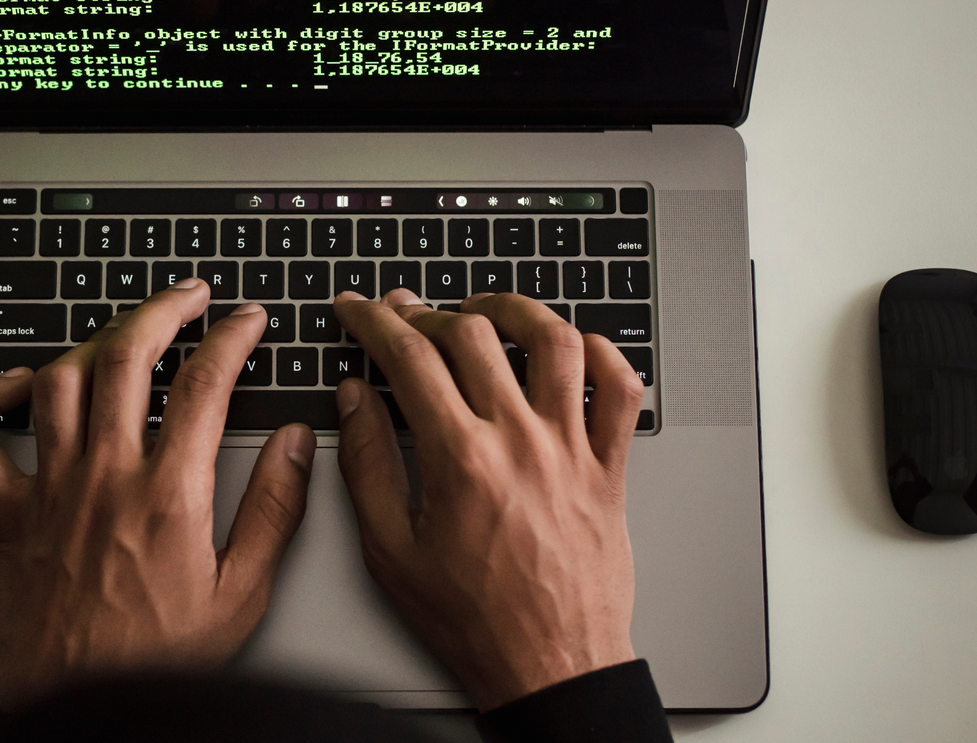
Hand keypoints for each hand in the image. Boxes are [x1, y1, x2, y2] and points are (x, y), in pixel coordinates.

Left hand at [0, 279, 317, 710]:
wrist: (75, 708)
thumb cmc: (152, 664)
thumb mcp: (241, 596)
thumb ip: (274, 513)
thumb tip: (295, 448)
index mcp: (167, 495)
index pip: (205, 384)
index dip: (231, 337)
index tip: (246, 320)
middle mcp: (103, 477)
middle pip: (127, 357)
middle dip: (163, 309)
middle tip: (188, 295)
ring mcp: (48, 489)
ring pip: (60, 381)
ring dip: (93, 341)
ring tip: (123, 332)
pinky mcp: (6, 512)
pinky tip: (18, 384)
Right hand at [332, 288, 644, 710]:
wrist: (550, 665)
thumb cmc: (474, 620)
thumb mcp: (391, 550)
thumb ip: (367, 465)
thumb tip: (354, 401)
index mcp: (459, 459)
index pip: (409, 356)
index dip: (375, 321)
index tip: (360, 310)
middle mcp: (519, 441)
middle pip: (473, 334)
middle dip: (429, 312)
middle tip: (408, 315)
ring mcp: (571, 449)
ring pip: (554, 341)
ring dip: (515, 310)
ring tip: (487, 311)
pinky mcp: (610, 468)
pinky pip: (622, 390)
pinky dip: (603, 354)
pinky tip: (573, 350)